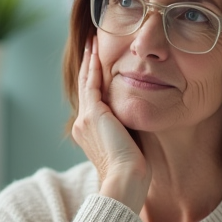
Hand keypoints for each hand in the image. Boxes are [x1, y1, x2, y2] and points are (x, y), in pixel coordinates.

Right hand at [70, 37, 150, 212]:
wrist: (125, 180)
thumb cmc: (133, 173)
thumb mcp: (130, 146)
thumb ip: (128, 131)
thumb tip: (138, 122)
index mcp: (89, 133)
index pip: (91, 99)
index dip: (94, 79)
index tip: (99, 62)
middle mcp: (83, 124)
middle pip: (85, 86)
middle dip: (89, 64)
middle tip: (91, 43)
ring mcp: (85, 118)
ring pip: (86, 81)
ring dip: (90, 59)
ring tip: (92, 41)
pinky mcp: (93, 114)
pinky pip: (92, 83)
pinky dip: (94, 65)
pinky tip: (97, 50)